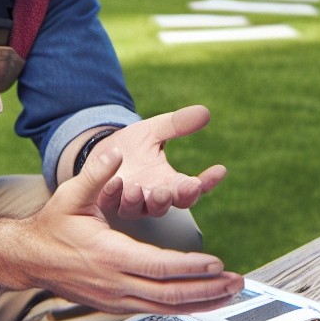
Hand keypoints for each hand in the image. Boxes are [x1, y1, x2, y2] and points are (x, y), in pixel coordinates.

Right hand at [20, 146, 242, 312]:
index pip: (158, 267)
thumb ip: (95, 174)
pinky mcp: (115, 305)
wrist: (29, 259)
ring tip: (229, 294)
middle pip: (168, 294)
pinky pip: (154, 310)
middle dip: (206, 290)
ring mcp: (114, 299)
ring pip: (164, 308)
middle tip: (237, 283)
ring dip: (199, 302)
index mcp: (108, 255)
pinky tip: (201, 302)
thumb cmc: (52, 225)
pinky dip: (181, 307)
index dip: (190, 268)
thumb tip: (114, 152)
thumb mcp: (70, 194)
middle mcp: (114, 283)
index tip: (217, 264)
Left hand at [90, 106, 225, 220]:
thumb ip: (177, 124)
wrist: (100, 149)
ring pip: (139, 209)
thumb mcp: (154, 130)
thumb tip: (205, 112)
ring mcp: (131, 202)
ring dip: (141, 200)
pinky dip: (113, 193)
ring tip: (140, 187)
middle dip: (178, 196)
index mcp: (170, 182)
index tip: (220, 169)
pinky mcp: (108, 200)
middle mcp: (153, 196)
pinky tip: (116, 181)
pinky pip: (111, 201)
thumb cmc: (133, 144)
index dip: (208, 182)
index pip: (195, 188)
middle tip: (186, 187)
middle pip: (170, 204)